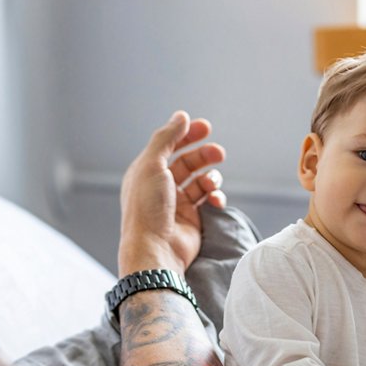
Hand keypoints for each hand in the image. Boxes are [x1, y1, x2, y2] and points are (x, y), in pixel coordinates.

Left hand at [118, 111, 227, 274]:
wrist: (155, 250)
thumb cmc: (147, 208)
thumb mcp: (152, 164)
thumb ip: (167, 138)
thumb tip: (181, 116)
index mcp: (146, 172)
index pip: (169, 146)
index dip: (187, 134)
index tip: (206, 128)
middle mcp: (161, 187)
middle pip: (188, 163)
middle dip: (204, 155)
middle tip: (219, 153)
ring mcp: (178, 204)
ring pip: (200, 182)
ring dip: (210, 177)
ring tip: (212, 183)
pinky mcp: (193, 220)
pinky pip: (208, 202)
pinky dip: (215, 197)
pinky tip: (215, 200)